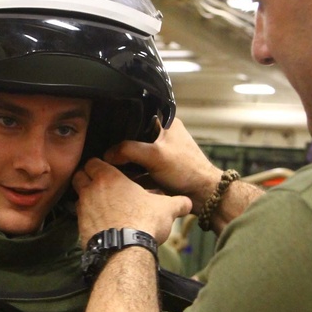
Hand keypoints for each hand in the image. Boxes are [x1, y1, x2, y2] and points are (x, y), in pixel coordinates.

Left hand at [73, 158, 191, 244]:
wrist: (126, 252)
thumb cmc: (144, 223)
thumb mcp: (166, 209)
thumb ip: (177, 202)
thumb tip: (187, 202)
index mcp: (109, 178)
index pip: (92, 161)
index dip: (98, 165)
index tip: (108, 170)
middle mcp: (91, 191)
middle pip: (78, 176)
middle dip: (86, 179)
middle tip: (101, 186)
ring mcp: (83, 210)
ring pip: (78, 198)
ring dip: (87, 200)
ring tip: (102, 206)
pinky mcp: (80, 229)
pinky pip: (80, 219)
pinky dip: (88, 219)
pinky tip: (102, 225)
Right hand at [103, 117, 220, 211]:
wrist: (203, 195)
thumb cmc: (188, 170)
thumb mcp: (154, 155)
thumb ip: (128, 150)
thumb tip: (107, 154)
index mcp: (167, 123)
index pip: (138, 117)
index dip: (123, 126)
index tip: (109, 136)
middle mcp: (164, 136)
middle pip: (135, 138)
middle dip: (123, 149)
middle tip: (110, 156)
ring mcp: (162, 153)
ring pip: (137, 155)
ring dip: (128, 164)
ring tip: (116, 169)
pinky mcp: (161, 169)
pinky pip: (141, 169)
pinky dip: (134, 175)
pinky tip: (126, 180)